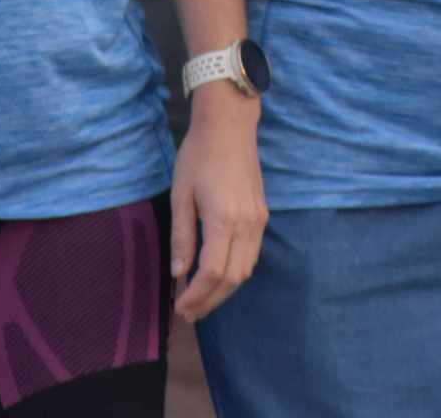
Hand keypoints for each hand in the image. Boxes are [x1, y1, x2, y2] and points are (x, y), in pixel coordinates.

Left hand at [167, 86, 266, 321]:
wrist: (229, 126)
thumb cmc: (198, 155)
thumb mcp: (181, 195)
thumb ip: (182, 236)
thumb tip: (178, 272)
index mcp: (223, 220)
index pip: (211, 272)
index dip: (196, 295)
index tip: (180, 307)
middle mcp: (246, 225)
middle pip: (232, 279)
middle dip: (210, 301)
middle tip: (189, 313)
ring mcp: (258, 221)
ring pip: (246, 270)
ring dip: (224, 290)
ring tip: (202, 300)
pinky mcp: (262, 214)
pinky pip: (252, 255)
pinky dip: (236, 272)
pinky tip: (218, 275)